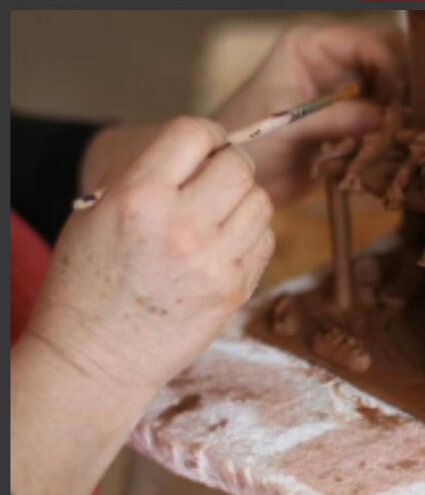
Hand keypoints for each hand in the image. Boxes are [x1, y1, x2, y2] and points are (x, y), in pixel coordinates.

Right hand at [26, 118, 276, 404]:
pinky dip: (249, 237)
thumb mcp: (97, 211)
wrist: (93, 361)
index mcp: (138, 198)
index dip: (204, 135)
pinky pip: (265, 239)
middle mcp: (180, 226)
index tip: (203, 148)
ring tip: (215, 218)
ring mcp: (212, 261)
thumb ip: (147, 171)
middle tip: (213, 183)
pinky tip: (220, 249)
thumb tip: (202, 142)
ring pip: (261, 200)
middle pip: (239, 164)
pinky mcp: (234, 289)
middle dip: (228, 166)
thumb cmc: (89, 282)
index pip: (194, 133)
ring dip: (242, 202)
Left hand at [80, 23, 406, 208]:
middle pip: (390, 59)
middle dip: (404, 86)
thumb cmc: (242, 139)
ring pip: (394, 88)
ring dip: (402, 110)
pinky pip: (387, 118)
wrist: (227, 182)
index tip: (402, 100)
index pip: (370, 42)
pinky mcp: (352, 119)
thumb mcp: (287, 125)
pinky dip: (394, 132)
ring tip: (406, 136)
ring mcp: (345, 90)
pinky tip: (395, 148)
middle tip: (412, 117)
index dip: (392, 66)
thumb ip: (337, 117)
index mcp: (313, 45)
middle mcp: (334, 61)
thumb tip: (389, 118)